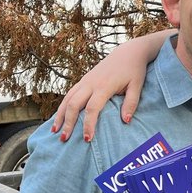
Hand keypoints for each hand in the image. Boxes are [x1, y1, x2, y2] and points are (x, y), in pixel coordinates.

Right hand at [50, 31, 170, 140]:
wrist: (128, 52)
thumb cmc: (134, 71)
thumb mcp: (137, 86)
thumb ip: (131, 103)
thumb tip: (126, 121)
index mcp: (104, 86)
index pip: (92, 108)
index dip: (88, 124)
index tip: (87, 139)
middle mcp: (91, 83)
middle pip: (74, 104)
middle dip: (68, 122)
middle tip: (64, 139)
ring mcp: (85, 81)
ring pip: (67, 99)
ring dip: (60, 115)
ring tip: (54, 131)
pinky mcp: (83, 80)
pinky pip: (69, 94)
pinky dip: (62, 107)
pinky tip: (58, 118)